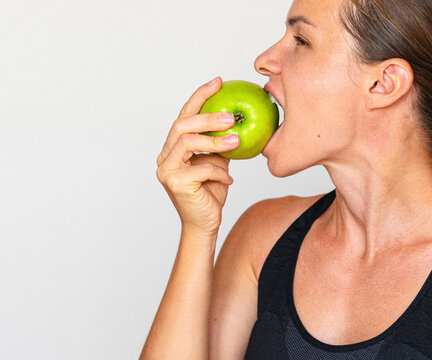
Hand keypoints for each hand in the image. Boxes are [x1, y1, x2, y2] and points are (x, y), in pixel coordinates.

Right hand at [155, 76, 239, 234]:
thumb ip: (220, 143)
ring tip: (236, 141)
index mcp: (173, 148)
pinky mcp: (175, 183)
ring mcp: (166, 170)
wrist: (205, 224)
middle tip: (231, 117)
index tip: (219, 81)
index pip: (185, 115)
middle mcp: (165, 156)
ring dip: (215, 141)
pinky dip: (219, 171)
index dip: (200, 96)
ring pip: (188, 143)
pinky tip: (229, 180)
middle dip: (207, 117)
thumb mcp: (219, 162)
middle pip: (182, 125)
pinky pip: (202, 167)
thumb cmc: (211, 193)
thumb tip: (238, 120)